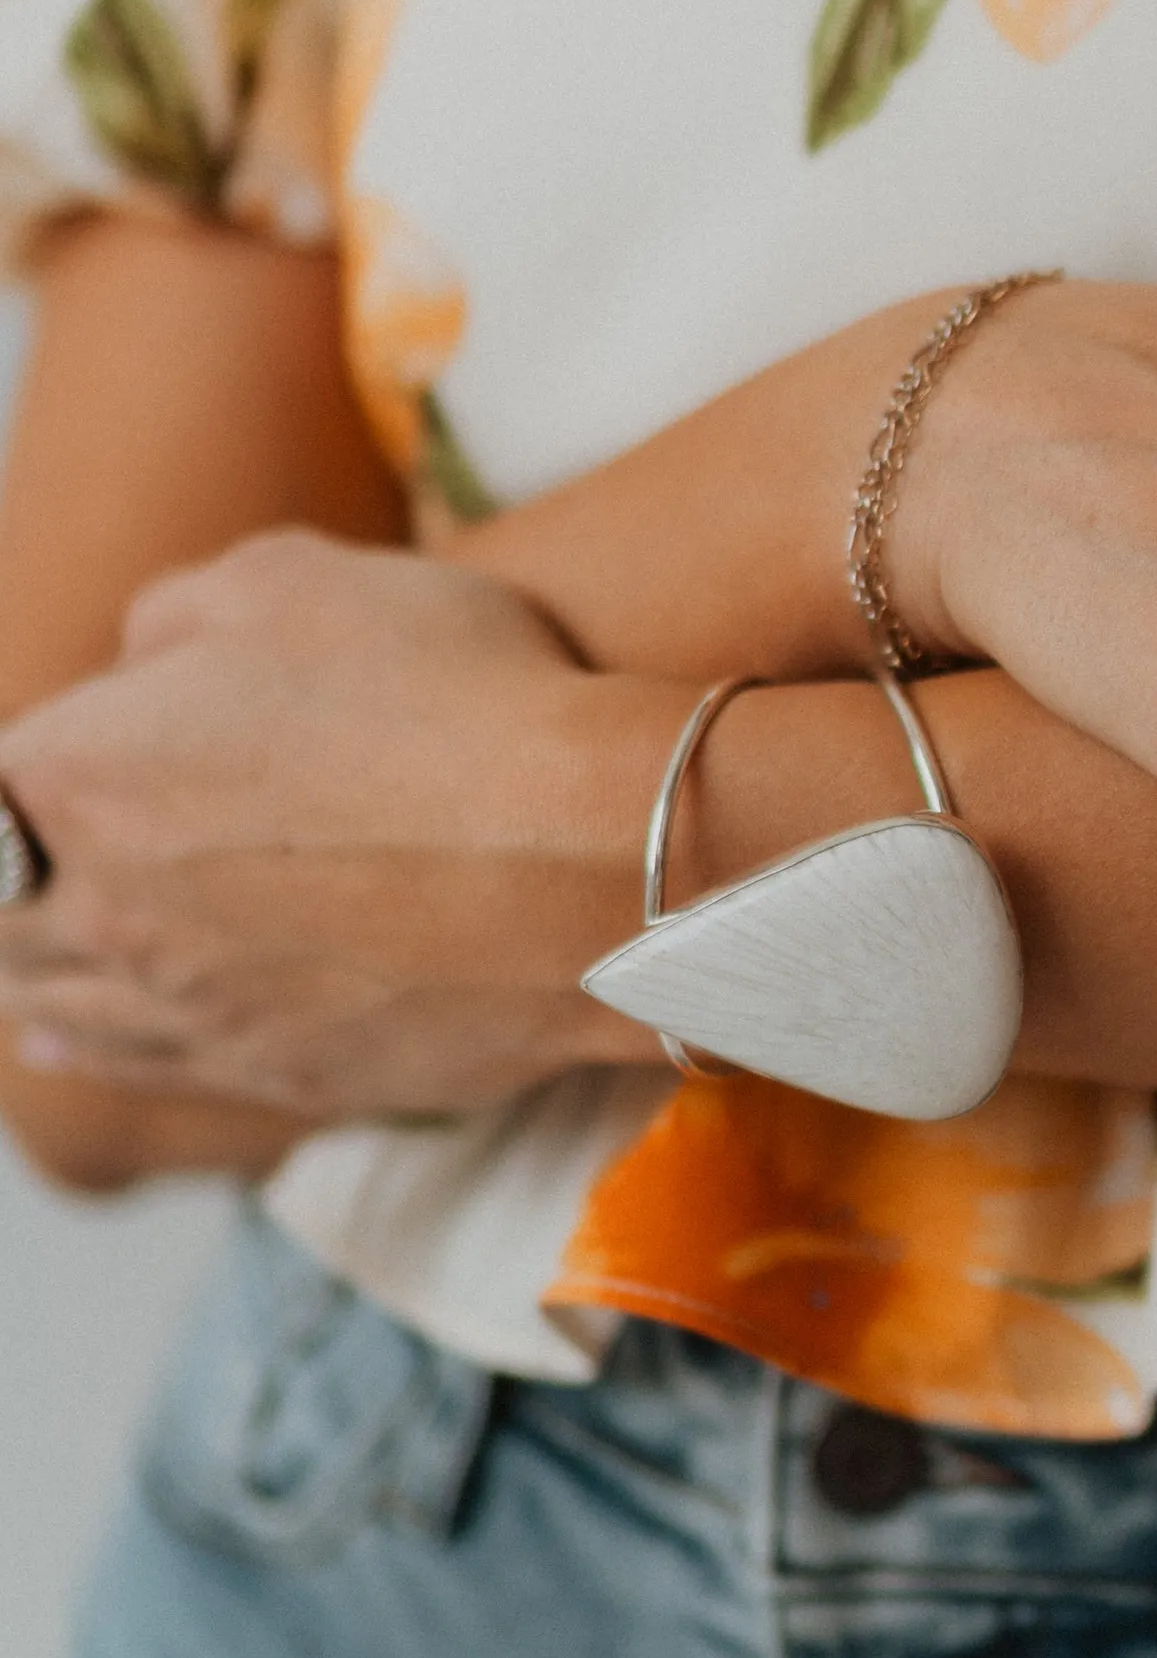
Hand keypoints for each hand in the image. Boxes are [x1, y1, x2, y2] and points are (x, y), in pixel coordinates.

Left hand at [0, 535, 665, 1116]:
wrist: (596, 857)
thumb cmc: (449, 695)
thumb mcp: (291, 579)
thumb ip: (176, 617)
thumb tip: (141, 667)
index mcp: (76, 778)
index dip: (25, 762)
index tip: (61, 750)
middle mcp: (106, 915)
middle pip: (1, 913)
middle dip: (7, 877)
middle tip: (27, 856)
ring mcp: (192, 1013)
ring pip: (57, 1009)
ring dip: (30, 975)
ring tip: (19, 962)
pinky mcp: (281, 1078)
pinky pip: (149, 1074)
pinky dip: (92, 1052)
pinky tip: (59, 1039)